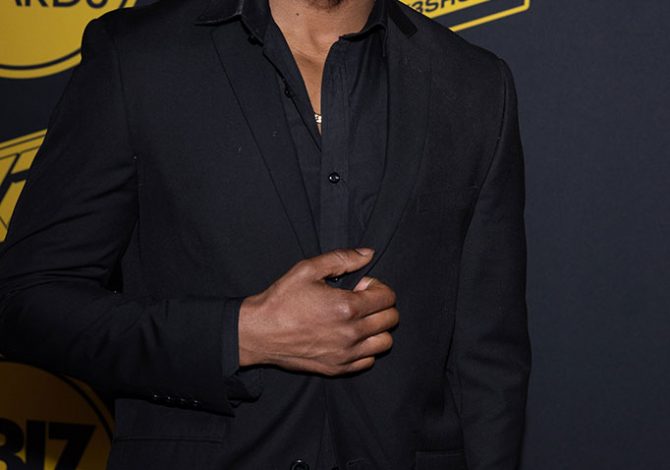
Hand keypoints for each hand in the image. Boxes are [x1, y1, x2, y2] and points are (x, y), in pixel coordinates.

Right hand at [238, 248, 398, 375]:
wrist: (259, 332)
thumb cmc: (281, 299)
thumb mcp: (308, 269)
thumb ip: (342, 259)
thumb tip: (368, 254)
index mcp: (347, 307)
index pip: (388, 298)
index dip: (377, 287)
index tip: (360, 287)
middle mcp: (351, 334)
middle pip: (391, 319)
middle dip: (381, 305)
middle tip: (359, 301)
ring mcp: (345, 354)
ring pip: (384, 342)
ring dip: (377, 328)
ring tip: (358, 320)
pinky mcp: (337, 368)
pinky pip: (368, 360)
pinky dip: (365, 348)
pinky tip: (348, 336)